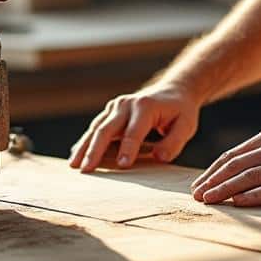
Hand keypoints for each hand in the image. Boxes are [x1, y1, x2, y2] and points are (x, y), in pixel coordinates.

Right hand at [69, 83, 199, 171]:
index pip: (133, 132)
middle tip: (86, 169)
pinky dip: (85, 142)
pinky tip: (75, 155)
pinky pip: (96, 128)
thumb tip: (159, 158)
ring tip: (73, 165)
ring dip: (83, 147)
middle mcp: (126, 104)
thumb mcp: (186, 126)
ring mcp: (115, 107)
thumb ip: (174, 142)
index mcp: (145, 107)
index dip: (128, 149)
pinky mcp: (110, 113)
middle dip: (94, 150)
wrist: (172, 91)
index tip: (122, 166)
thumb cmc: (180, 112)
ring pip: (96, 128)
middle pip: (106, 129)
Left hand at [190, 126, 260, 205]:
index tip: (200, 183)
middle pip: (233, 166)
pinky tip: (236, 203)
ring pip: (246, 178)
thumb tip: (240, 167)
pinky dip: (251, 197)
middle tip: (196, 195)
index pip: (232, 156)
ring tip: (208, 200)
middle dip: (212, 181)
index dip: (213, 171)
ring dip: (223, 190)